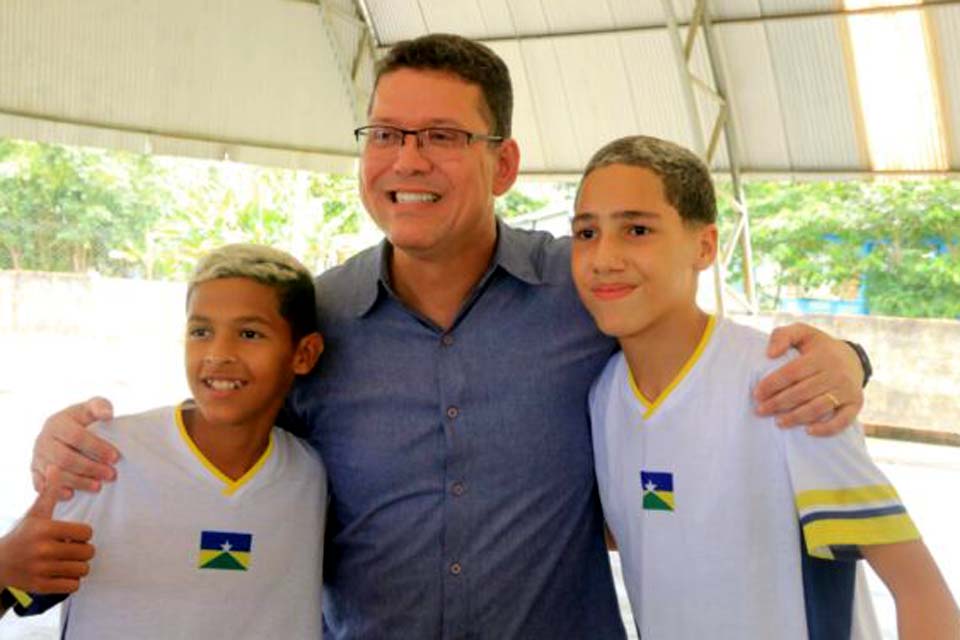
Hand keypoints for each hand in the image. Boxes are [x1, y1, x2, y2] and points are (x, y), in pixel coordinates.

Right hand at [0, 468, 94, 593]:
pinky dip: (71, 581)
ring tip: (67, 561)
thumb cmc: (23, 535)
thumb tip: (55, 466)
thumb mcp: (35, 513)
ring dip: (78, 566)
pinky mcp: (40, 587)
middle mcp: (43, 550)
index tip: (72, 535)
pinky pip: (72, 586)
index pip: (86, 532)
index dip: (83, 534)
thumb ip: (50, 492)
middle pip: (87, 552)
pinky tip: (61, 574)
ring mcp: (41, 570)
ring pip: (82, 570)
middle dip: (82, 550)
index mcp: (45, 530)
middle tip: (71, 549)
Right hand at [32, 398, 119, 496]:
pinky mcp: (35, 471)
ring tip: (98, 486)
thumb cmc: (82, 419)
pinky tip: (71, 494)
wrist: (61, 430)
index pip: (76, 437)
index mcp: (57, 423)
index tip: (115, 457)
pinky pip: (41, 485)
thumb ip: (100, 406)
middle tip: (111, 475)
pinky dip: (55, 491)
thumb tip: (107, 415)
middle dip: (90, 468)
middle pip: (65, 459)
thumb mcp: (91, 407)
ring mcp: (37, 457)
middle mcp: (43, 440)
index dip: (96, 448)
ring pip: (55, 474)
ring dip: (78, 482)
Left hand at [753, 323, 864, 435]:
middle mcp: (836, 373)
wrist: (852, 358)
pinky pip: (843, 420)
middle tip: (760, 410)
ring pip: (819, 407)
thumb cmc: (818, 347)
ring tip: (778, 422)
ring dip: (796, 417)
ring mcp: (847, 390)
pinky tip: (808, 431)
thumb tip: (770, 354)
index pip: (792, 372)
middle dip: (778, 403)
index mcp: (821, 356)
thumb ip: (782, 335)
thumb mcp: (802, 332)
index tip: (757, 394)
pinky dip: (826, 428)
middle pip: (803, 392)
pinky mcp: (855, 404)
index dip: (772, 384)